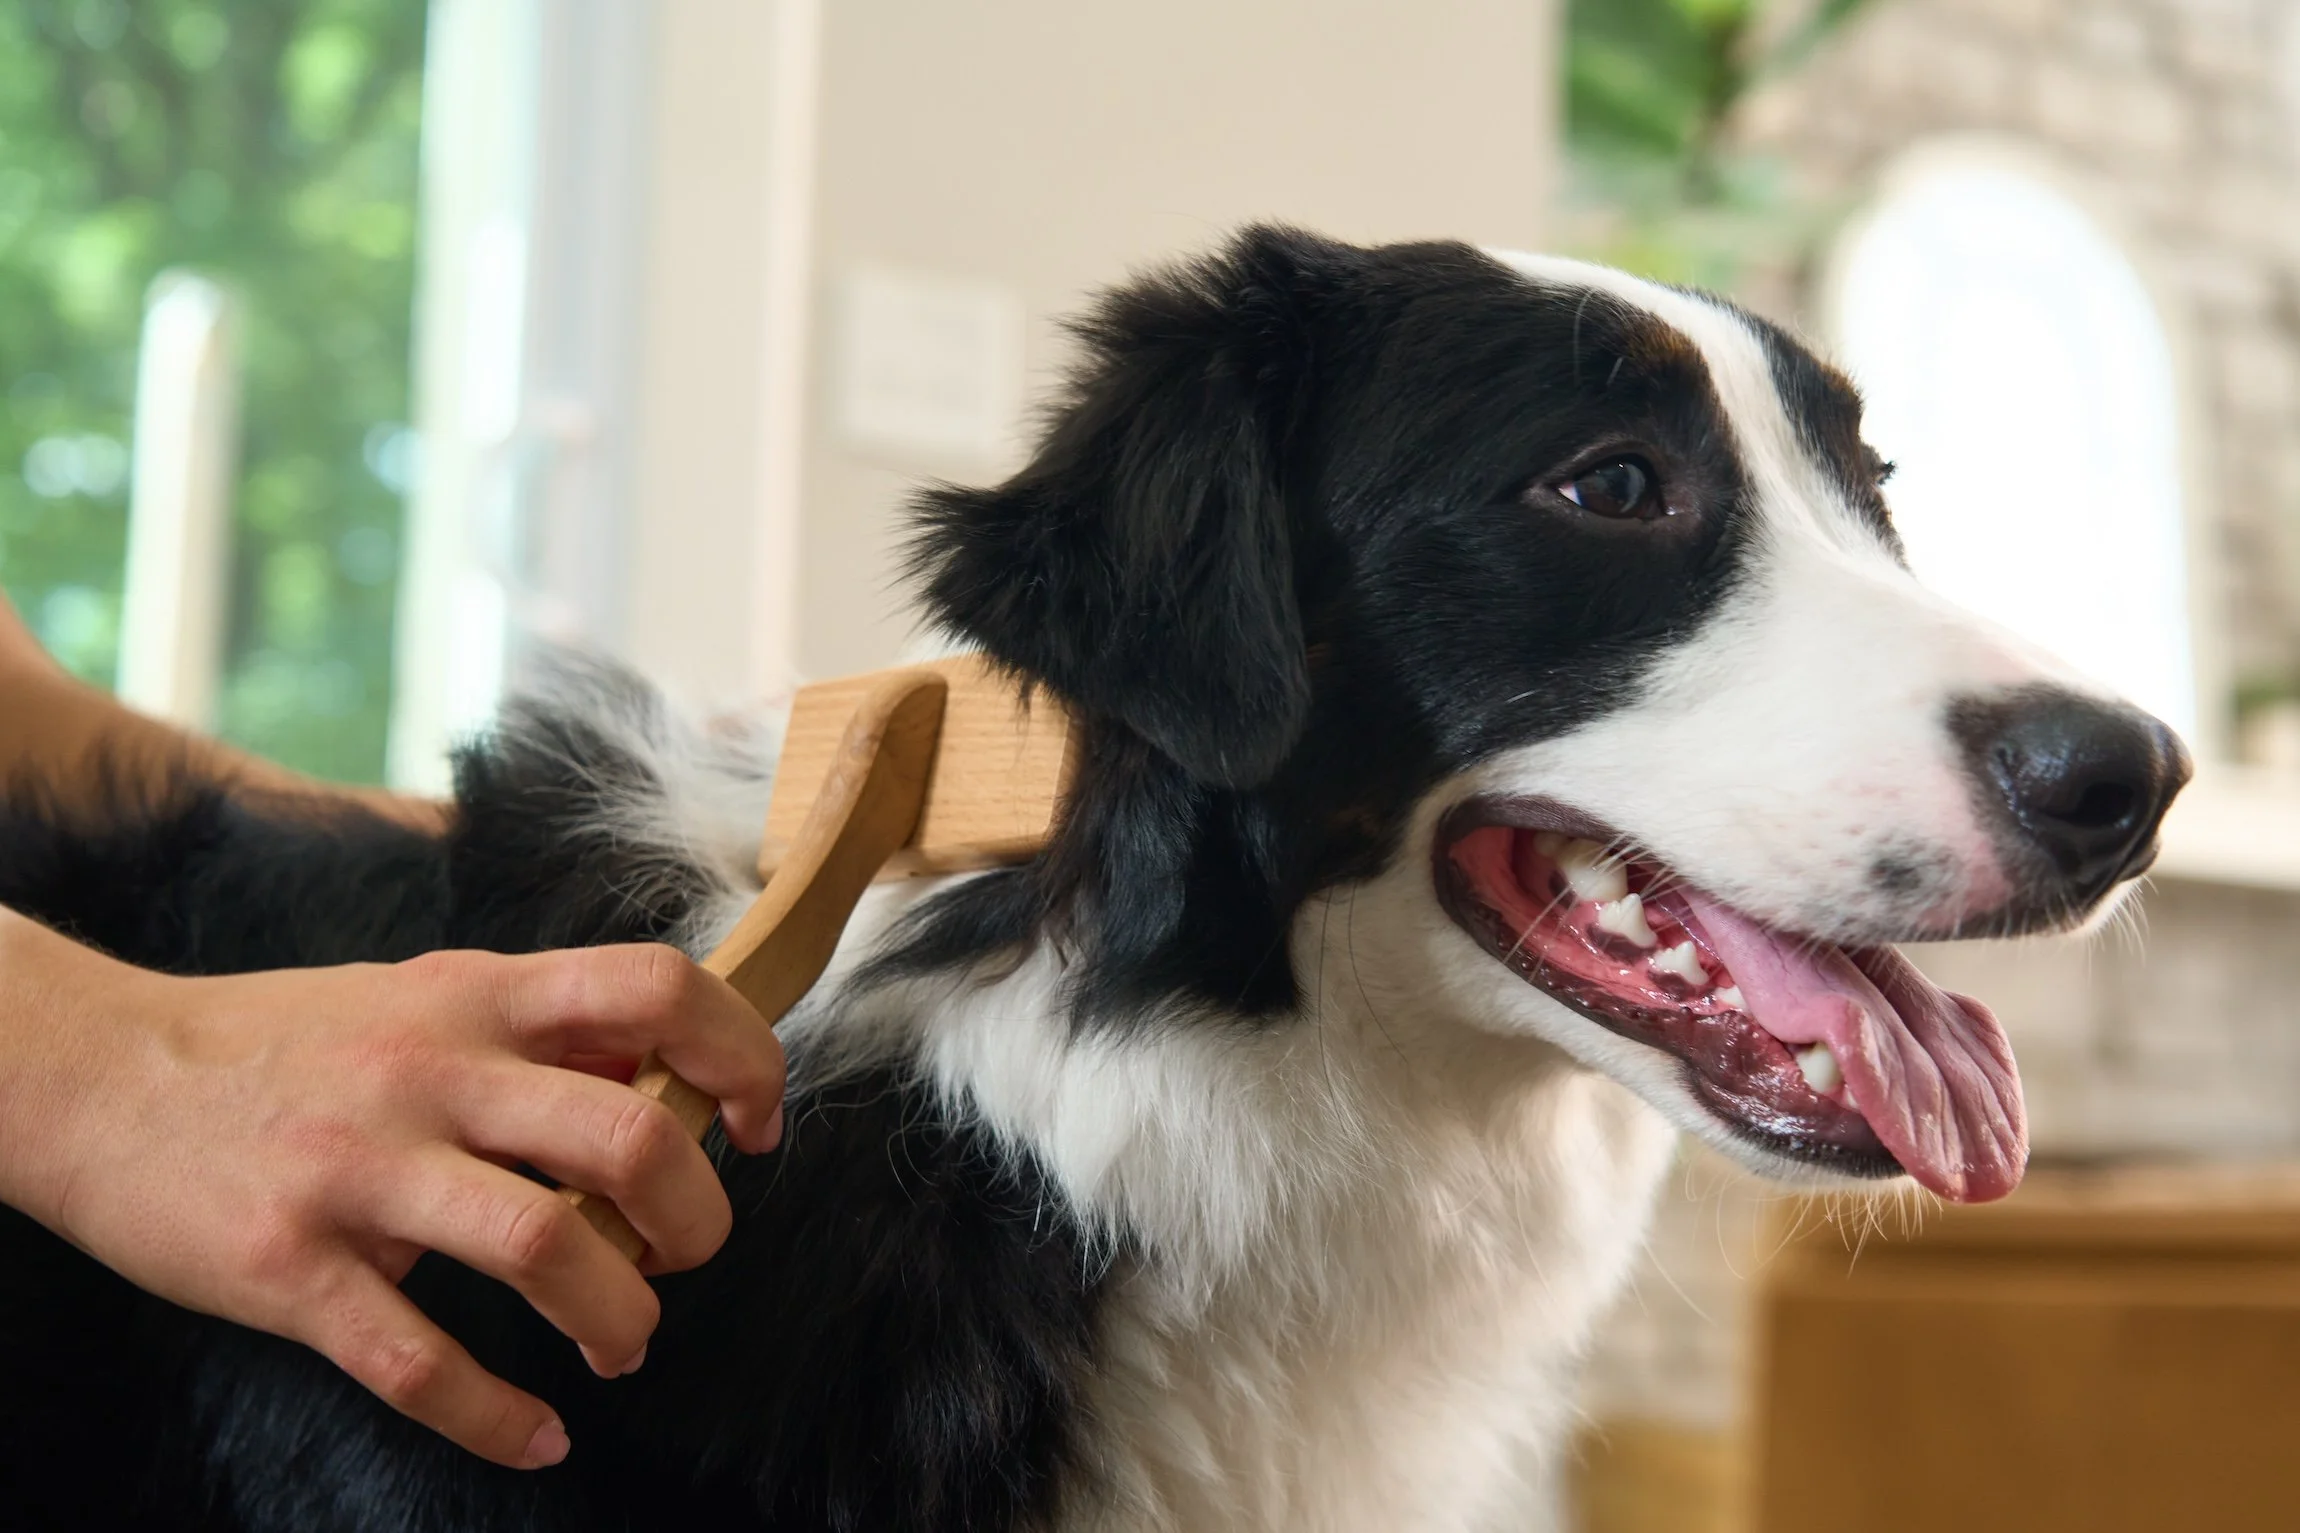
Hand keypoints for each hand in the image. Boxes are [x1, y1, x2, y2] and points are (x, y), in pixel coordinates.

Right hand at [0, 915, 783, 1469]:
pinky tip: (536, 1431)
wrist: (100, 1076)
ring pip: (544, 1248)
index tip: (757, 1125)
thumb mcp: (427, 994)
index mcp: (478, 995)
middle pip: (627, 1135)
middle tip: (685, 1255)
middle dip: (696, 1218)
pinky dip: (498, 1416)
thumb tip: (673, 1075)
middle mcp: (429, 1071)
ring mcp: (359, 1169)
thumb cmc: (291, 1043)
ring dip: (619, 1315)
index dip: (741, 1057)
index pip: (658, 990)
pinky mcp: (289, 1267)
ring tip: (622, 1339)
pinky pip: (417, 1361)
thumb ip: (546, 1028)